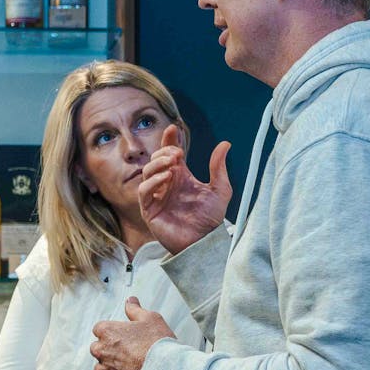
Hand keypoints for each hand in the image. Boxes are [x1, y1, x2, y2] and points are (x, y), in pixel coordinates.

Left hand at [91, 297, 175, 369]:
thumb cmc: (158, 342)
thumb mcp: (150, 318)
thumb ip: (135, 309)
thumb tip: (129, 300)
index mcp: (106, 331)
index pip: (100, 329)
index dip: (113, 333)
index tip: (125, 337)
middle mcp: (101, 351)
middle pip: (98, 349)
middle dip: (109, 351)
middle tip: (129, 353)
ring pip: (101, 369)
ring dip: (111, 369)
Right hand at [138, 125, 231, 254]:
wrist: (204, 241)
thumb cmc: (211, 218)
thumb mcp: (220, 189)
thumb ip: (219, 167)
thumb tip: (225, 143)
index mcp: (181, 177)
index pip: (170, 153)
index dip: (169, 140)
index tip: (173, 128)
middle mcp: (166, 184)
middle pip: (156, 159)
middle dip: (164, 151)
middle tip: (178, 153)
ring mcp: (156, 196)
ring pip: (147, 172)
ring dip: (158, 163)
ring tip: (173, 162)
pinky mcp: (150, 209)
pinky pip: (144, 191)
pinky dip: (153, 181)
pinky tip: (166, 178)